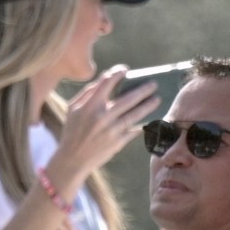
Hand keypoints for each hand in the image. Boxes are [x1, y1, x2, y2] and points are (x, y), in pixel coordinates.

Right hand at [49, 67, 161, 191]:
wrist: (72, 159)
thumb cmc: (72, 131)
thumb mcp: (72, 109)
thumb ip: (87, 93)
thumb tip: (103, 80)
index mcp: (90, 106)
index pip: (107, 83)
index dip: (117, 73)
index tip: (126, 70)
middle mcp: (102, 117)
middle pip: (128, 99)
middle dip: (143, 90)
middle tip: (154, 84)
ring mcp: (111, 130)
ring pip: (135, 115)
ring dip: (148, 106)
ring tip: (157, 99)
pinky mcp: (118, 143)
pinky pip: (134, 131)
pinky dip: (143, 125)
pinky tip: (150, 118)